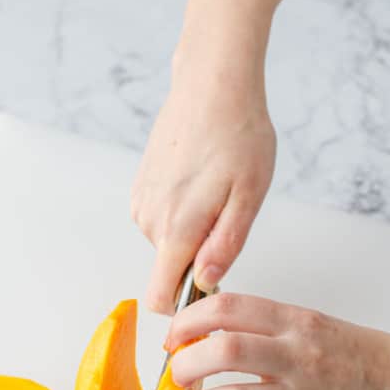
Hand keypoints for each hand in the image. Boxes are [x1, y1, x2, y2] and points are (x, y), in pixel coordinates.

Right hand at [132, 78, 274, 315]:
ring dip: (191, 232)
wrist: (211, 84)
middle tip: (227, 216)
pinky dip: (180, 213)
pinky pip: (160, 221)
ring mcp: (141, 203)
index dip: (181, 306)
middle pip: (170, 269)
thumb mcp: (249, 196)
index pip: (159, 297)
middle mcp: (150, 220)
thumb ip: (224, 246)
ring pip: (166, 244)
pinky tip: (198, 182)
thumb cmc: (238, 134)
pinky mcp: (140, 189)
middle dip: (197, 258)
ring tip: (214, 192)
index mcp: (177, 228)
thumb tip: (204, 284)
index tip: (206, 293)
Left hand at [164, 293, 389, 389]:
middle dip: (184, 364)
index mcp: (297, 323)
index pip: (229, 307)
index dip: (189, 320)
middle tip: (173, 376)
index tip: (174, 336)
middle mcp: (297, 357)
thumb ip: (268, 330)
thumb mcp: (317, 329)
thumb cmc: (365, 364)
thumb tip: (210, 337)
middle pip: (223, 350)